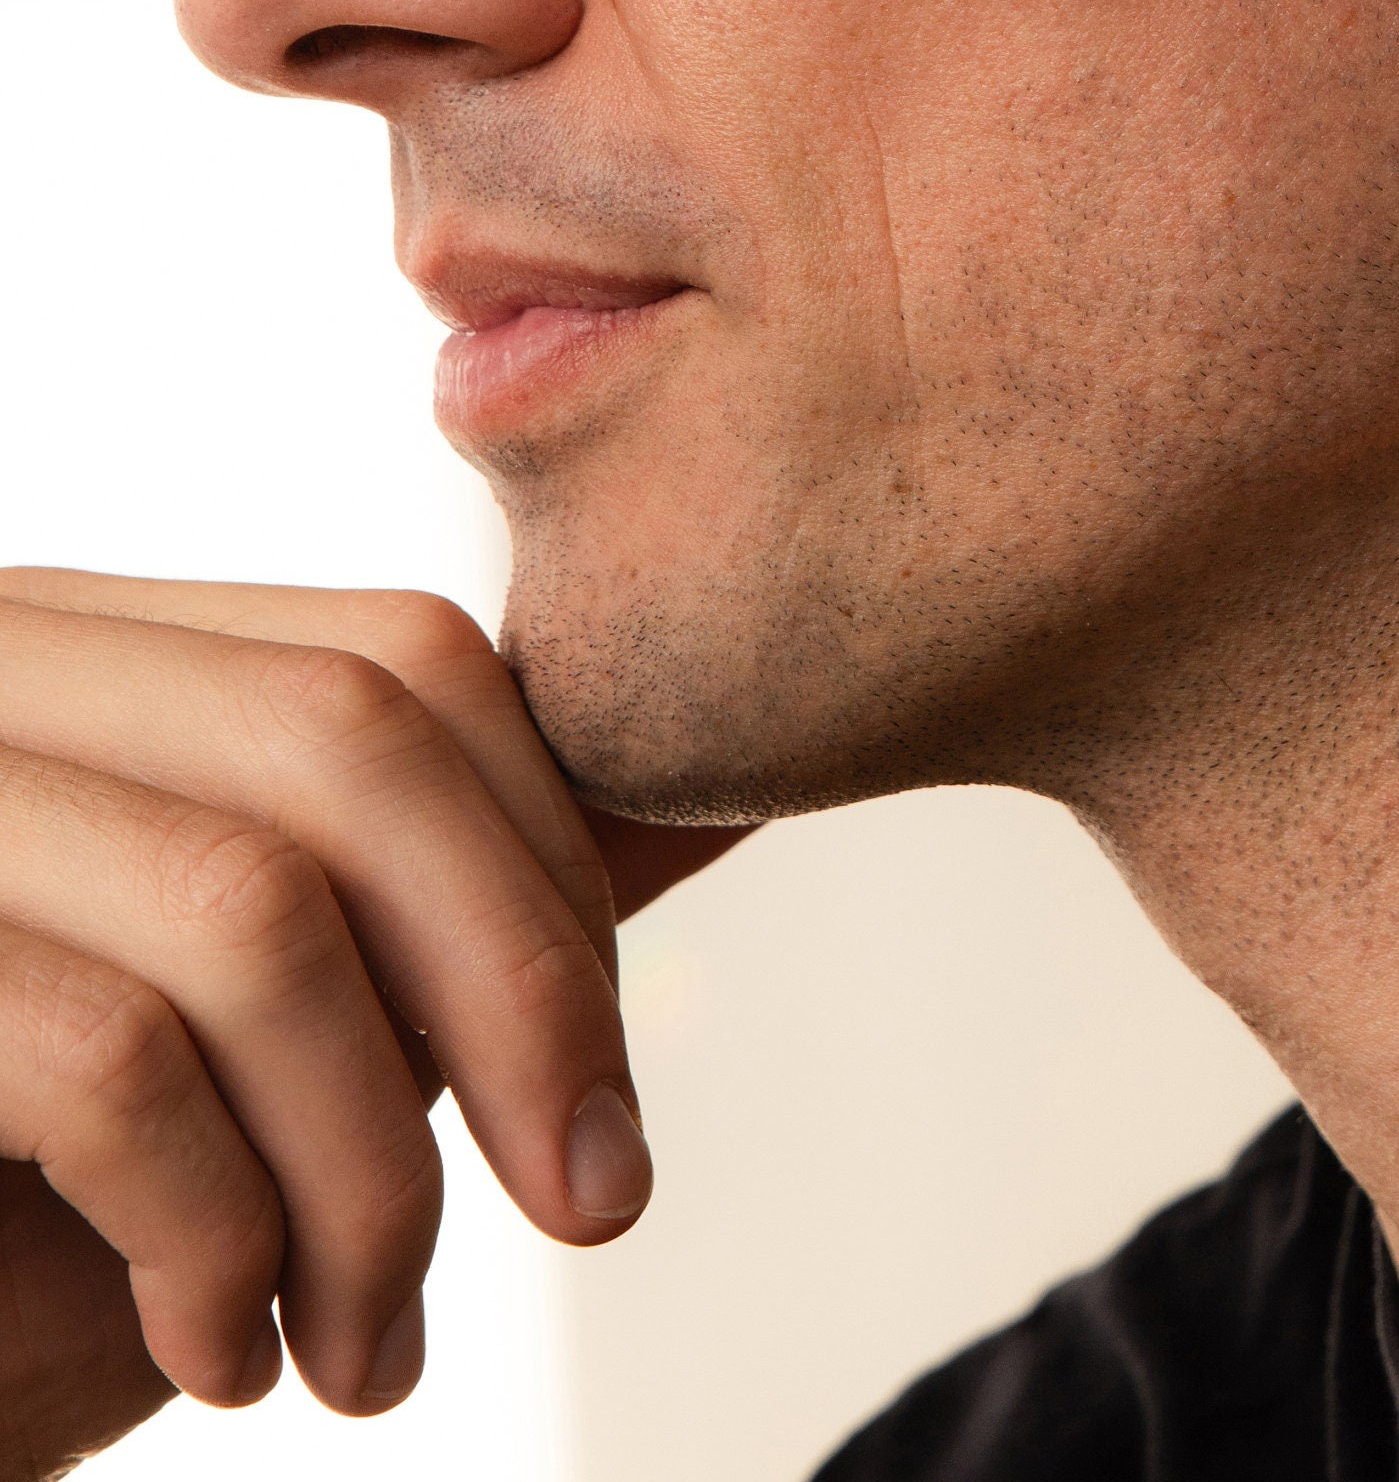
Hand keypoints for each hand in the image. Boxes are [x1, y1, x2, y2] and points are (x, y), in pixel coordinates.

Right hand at [0, 570, 744, 1467]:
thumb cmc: (22, 1228)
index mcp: (92, 658)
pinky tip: (225, 1356)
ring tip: (373, 1348)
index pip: (399, 659)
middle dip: (523, 982)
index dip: (546, 856)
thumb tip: (713, 801)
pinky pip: (110, 1061)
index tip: (600, 1082)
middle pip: (350, 735)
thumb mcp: (261, 1038)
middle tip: (592, 1201)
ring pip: (249, 908)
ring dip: (370, 1172)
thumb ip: (436, 915)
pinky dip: (217, 1237)